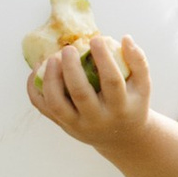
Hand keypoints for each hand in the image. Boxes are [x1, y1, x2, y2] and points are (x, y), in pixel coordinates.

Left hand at [25, 27, 155, 171]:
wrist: (122, 138)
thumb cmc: (131, 104)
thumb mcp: (142, 86)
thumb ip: (138, 62)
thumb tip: (125, 38)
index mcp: (120, 107)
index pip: (111, 82)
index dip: (103, 59)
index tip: (96, 39)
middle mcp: (97, 119)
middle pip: (80, 94)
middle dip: (71, 68)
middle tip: (68, 48)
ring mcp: (77, 125)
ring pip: (56, 104)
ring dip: (50, 79)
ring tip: (51, 58)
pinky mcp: (63, 125)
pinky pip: (43, 107)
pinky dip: (34, 89)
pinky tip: (37, 69)